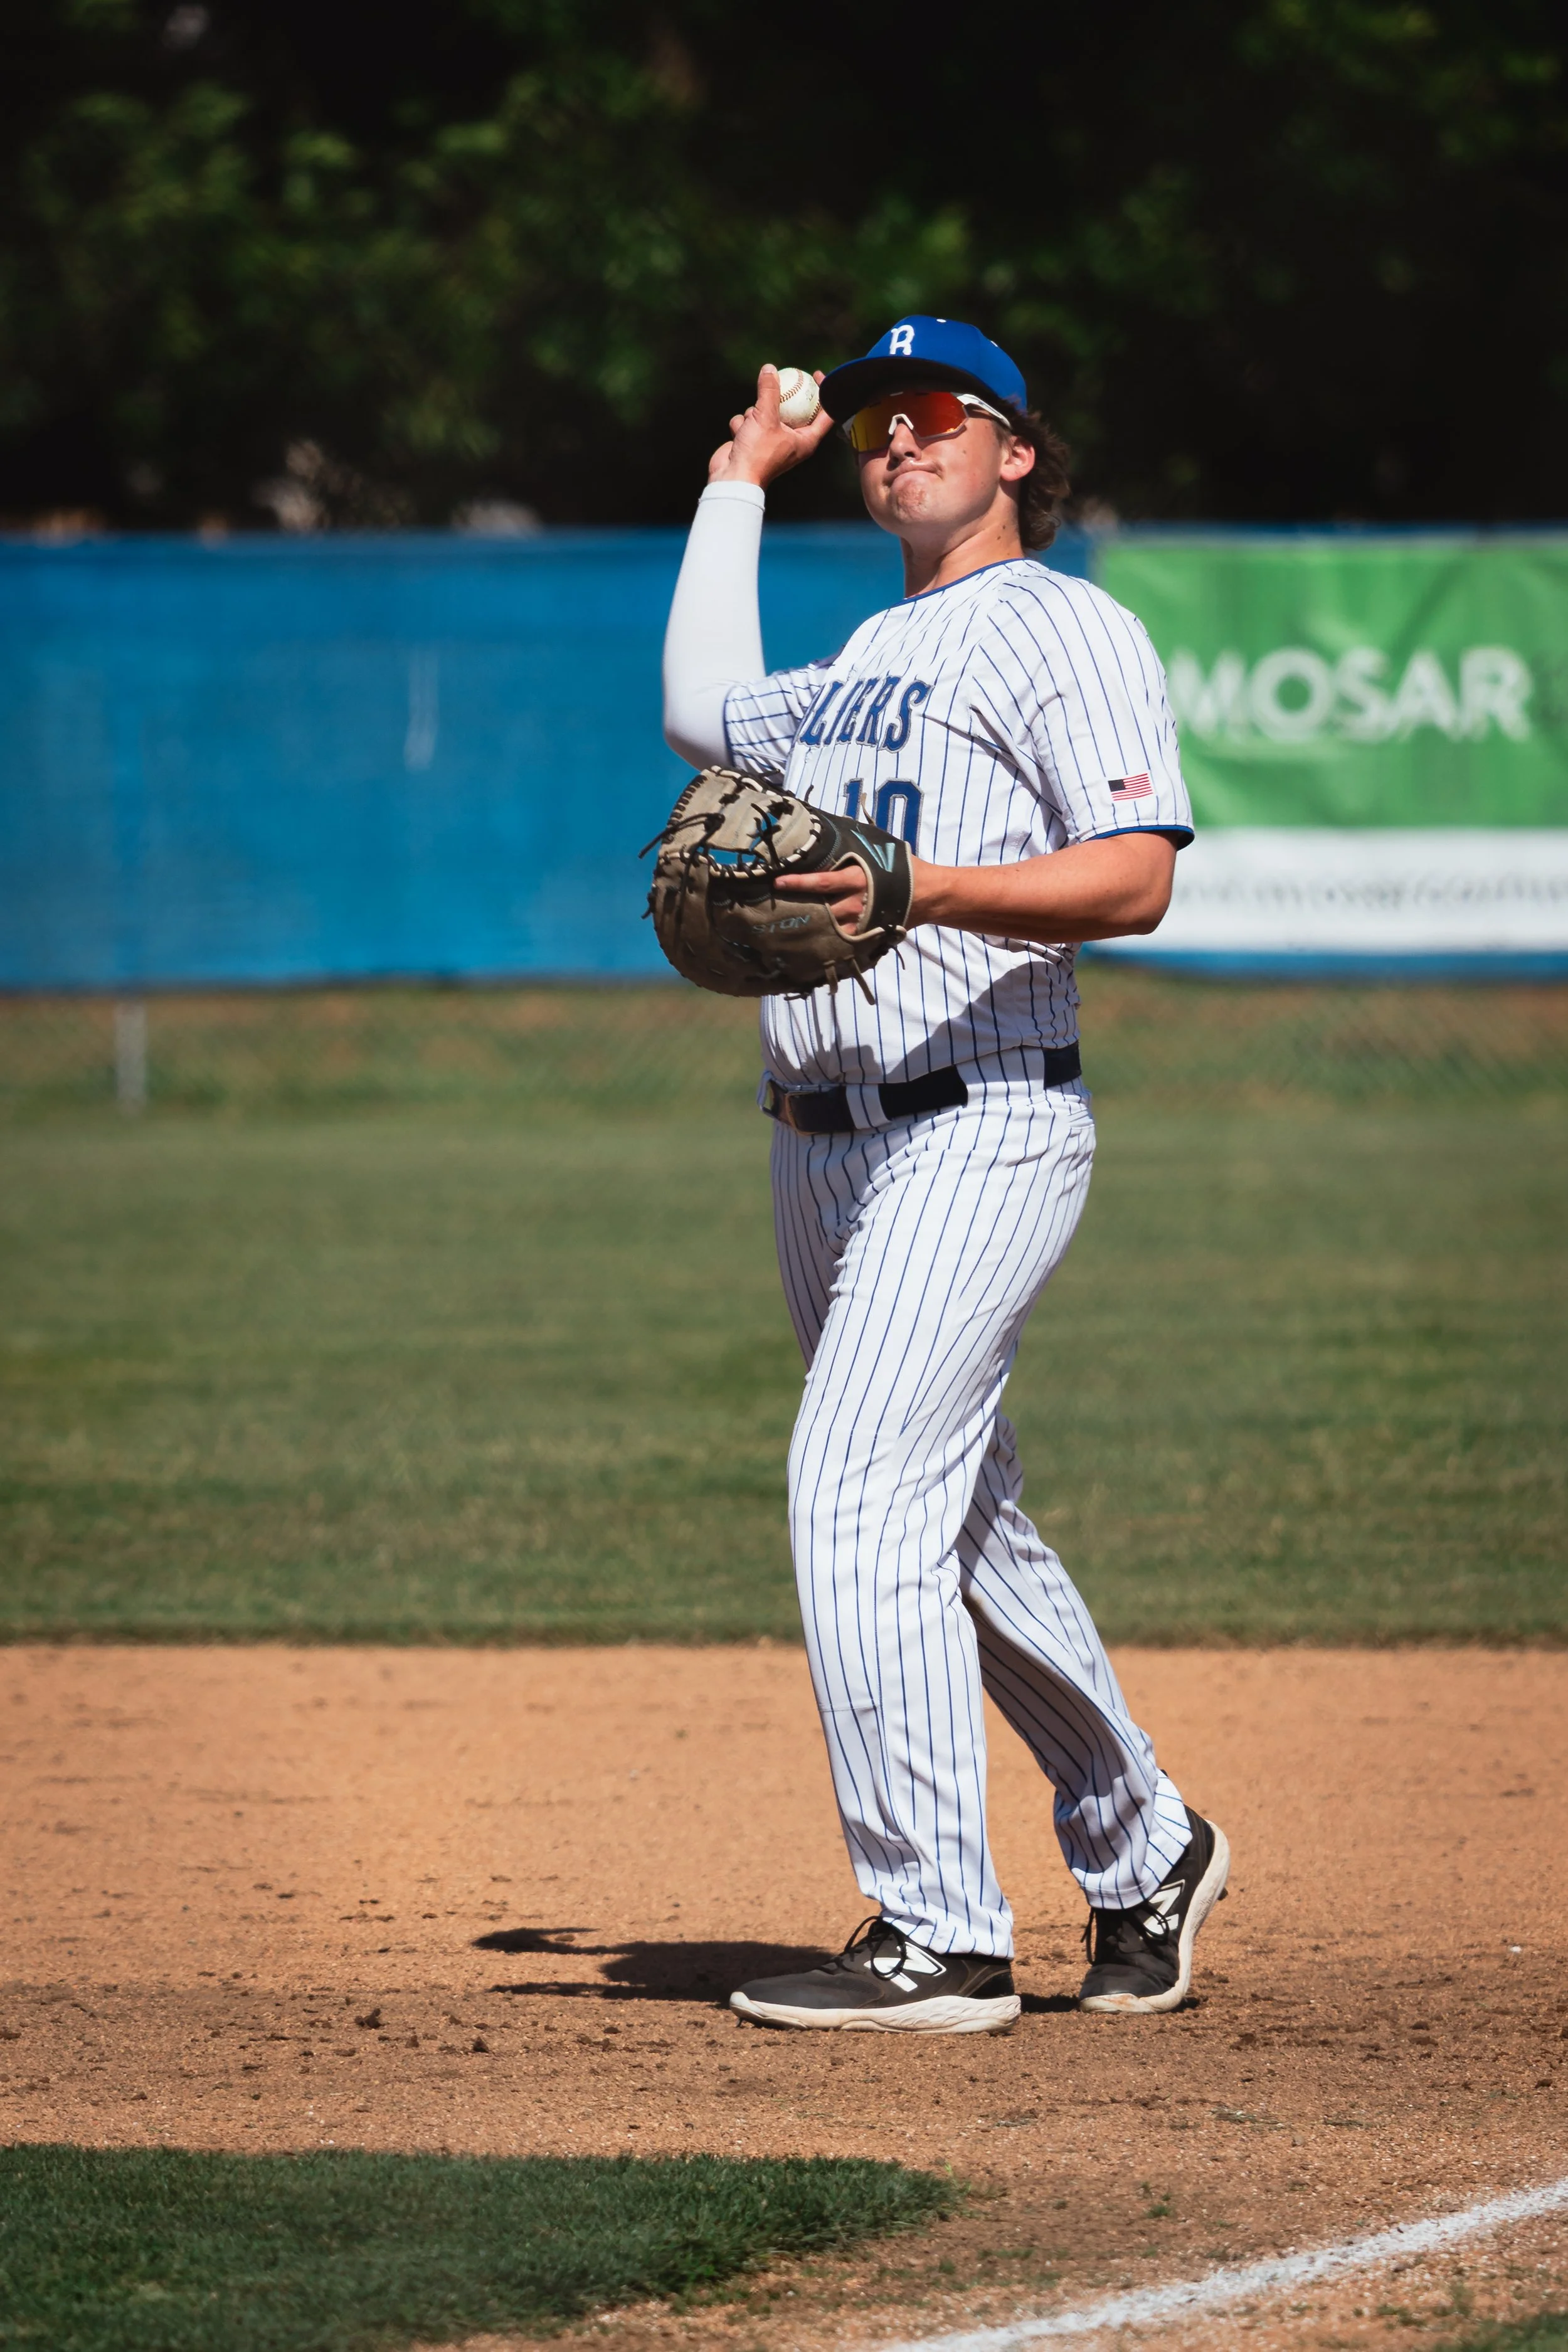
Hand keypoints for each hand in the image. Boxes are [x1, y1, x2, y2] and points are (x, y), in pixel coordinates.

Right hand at [708, 364, 834, 488]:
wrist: (733, 478)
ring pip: (766, 412)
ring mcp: (772, 440)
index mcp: (806, 440)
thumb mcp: (765, 417)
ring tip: (751, 424)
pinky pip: (750, 421)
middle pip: (793, 408)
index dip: (824, 391)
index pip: (824, 413)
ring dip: (754, 413)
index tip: (816, 374)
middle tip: (779, 377)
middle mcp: (792, 440)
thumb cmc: (756, 453)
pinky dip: (742, 424)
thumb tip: (770, 369)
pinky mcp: (754, 440)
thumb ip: (769, 391)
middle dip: (781, 397)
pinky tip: (739, 434)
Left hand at [773, 857, 930, 932]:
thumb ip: (854, 845)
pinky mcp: (866, 935)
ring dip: (811, 925)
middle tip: (774, 907)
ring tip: (788, 925)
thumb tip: (829, 829)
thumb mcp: (877, 850)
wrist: (928, 893)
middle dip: (800, 907)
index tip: (777, 882)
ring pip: (828, 927)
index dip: (797, 882)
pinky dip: (829, 941)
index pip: (820, 882)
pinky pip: (843, 941)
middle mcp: (855, 902)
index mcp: (855, 878)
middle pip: (820, 908)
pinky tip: (811, 943)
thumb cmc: (901, 867)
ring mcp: (860, 922)